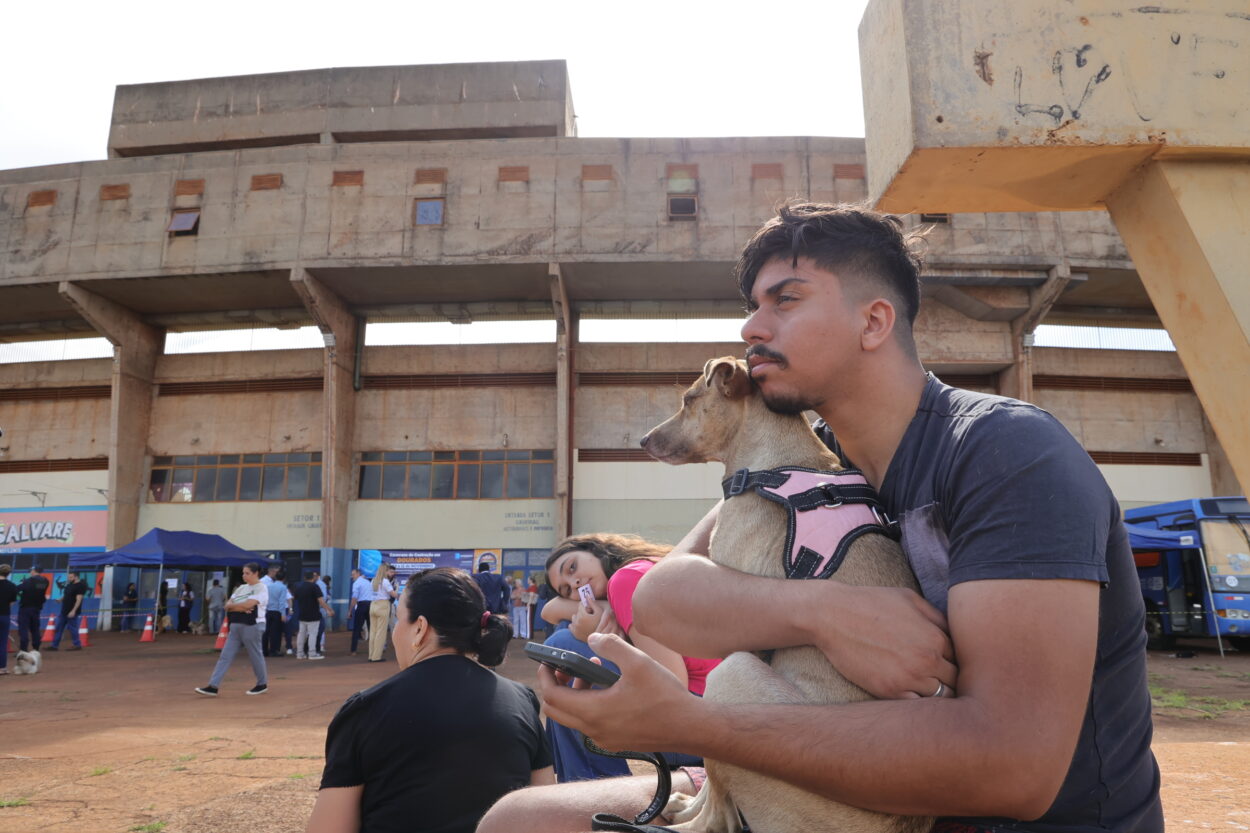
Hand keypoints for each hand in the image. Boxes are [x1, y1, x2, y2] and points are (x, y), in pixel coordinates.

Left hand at [537, 633, 700, 751]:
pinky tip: (609, 688)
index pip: (553, 697)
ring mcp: (604, 739)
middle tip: (565, 668)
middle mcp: (594, 730)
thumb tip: (592, 639)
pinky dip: (588, 704)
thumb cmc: (665, 695)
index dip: (545, 677)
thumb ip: (610, 647)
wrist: (690, 727)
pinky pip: (589, 724)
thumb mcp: (638, 662)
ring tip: (594, 672)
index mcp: (594, 711)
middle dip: (555, 687)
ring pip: (573, 718)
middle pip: (556, 712)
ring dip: (574, 694)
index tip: (546, 662)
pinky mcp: (615, 741)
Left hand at [570, 598, 613, 642]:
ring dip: (578, 618)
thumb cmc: (602, 623)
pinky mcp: (575, 634)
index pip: (580, 605)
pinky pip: (571, 626)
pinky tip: (582, 626)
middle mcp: (577, 622)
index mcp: (582, 616)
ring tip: (586, 622)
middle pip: (577, 612)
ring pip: (574, 619)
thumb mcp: (600, 612)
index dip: (587, 606)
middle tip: (590, 617)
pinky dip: (575, 625)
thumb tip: (587, 595)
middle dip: (582, 612)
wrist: (602, 638)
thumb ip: (592, 603)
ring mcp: (575, 629)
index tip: (591, 610)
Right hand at [805, 584, 957, 699]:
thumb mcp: (910, 598)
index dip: (955, 661)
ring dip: (936, 694)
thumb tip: (954, 634)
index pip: (962, 660)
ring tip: (925, 687)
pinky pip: (916, 707)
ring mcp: (908, 678)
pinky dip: (918, 705)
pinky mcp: (888, 691)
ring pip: (940, 698)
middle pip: (955, 681)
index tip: (946, 662)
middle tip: (940, 678)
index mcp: (936, 637)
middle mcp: (927, 659)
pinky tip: (910, 694)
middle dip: (950, 680)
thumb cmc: (870, 602)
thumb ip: (937, 617)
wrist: (832, 614)